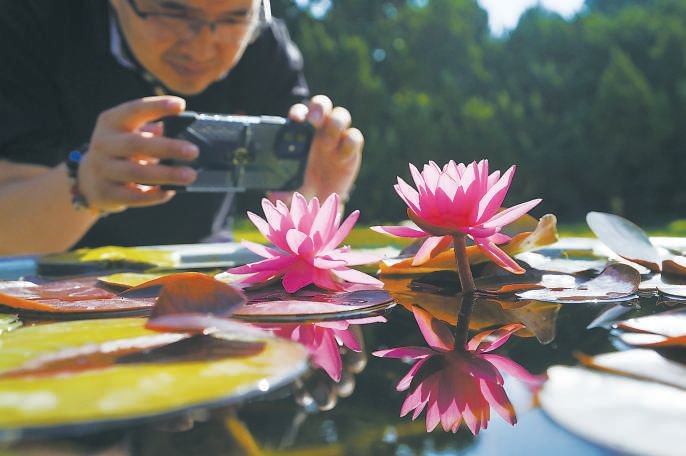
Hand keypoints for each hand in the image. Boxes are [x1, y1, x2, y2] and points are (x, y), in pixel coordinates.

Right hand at [78, 96, 198, 213]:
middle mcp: (103, 143)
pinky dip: (153, 195)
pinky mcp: (105, 193)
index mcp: (111, 122)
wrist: (89, 179)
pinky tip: (170, 192)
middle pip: (136, 144)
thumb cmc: (121, 151)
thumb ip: (151, 130)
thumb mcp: (129, 133)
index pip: (134, 109)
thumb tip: (181, 128)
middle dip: (168, 147)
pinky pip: (132, 196)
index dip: (157, 106)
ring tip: (190, 175)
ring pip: (136, 172)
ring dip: (166, 174)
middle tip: (194, 151)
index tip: (181, 105)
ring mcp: (101, 169)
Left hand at [288, 95, 362, 203]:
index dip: (299, 111)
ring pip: (341, 115)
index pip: (301, 112)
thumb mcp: (292, 191)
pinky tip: (341, 157)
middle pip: (323, 105)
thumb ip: (283, 192)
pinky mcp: (353, 150)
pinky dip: (349, 143)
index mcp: (302, 134)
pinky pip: (355, 137)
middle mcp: (320, 131)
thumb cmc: (304, 188)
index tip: (295, 120)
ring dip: (335, 124)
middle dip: (319, 107)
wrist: (324, 202)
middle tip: (314, 120)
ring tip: (327, 144)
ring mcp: (338, 138)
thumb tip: (275, 195)